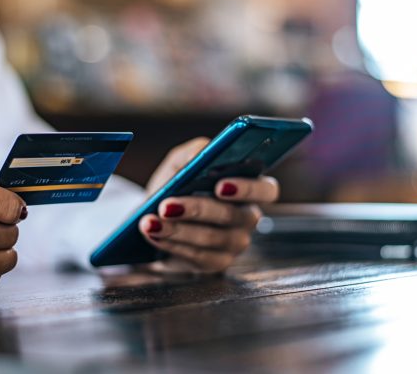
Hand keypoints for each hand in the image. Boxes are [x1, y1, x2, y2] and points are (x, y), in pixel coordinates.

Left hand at [139, 138, 278, 273]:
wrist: (153, 214)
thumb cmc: (175, 185)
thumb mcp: (181, 162)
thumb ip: (194, 152)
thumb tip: (201, 153)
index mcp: (248, 188)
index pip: (267, 189)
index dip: (248, 188)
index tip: (219, 185)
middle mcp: (247, 217)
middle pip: (234, 216)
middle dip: (198, 209)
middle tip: (167, 205)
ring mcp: (235, 243)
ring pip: (212, 238)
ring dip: (177, 229)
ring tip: (149, 221)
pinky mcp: (217, 262)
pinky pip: (199, 257)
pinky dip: (173, 244)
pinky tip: (153, 234)